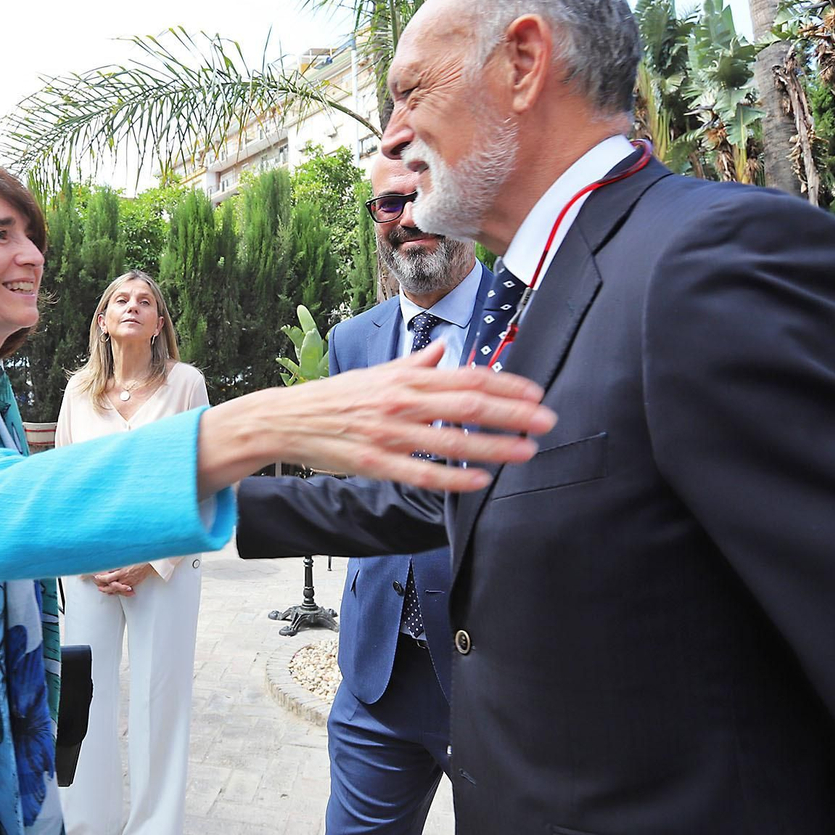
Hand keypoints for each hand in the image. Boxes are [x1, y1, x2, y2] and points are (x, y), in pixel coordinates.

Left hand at [94, 564, 154, 595]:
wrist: (149, 564)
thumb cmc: (138, 560)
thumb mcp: (125, 561)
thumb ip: (116, 566)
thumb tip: (109, 569)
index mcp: (121, 572)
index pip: (108, 578)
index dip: (101, 578)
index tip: (97, 577)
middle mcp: (124, 579)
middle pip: (111, 587)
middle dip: (104, 588)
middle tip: (99, 588)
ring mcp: (129, 582)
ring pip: (118, 590)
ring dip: (111, 591)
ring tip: (107, 592)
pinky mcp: (133, 584)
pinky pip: (125, 590)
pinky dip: (120, 592)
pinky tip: (117, 592)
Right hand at [197, 341, 556, 495]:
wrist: (287, 419)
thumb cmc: (335, 398)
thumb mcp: (376, 373)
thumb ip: (414, 364)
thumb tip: (443, 353)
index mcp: (405, 377)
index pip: (467, 377)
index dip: (506, 384)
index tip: (536, 393)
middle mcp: (402, 401)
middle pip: (469, 404)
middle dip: (514, 413)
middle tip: (547, 421)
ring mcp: (390, 432)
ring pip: (452, 439)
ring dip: (495, 446)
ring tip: (527, 451)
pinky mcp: (376, 462)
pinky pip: (423, 472)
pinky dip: (454, 477)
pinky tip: (480, 481)